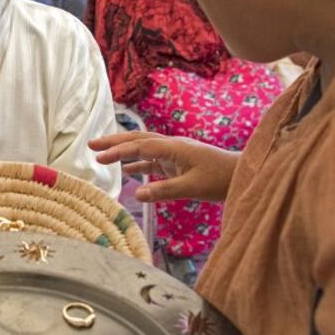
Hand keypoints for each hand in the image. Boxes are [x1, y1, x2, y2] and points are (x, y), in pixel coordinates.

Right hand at [89, 131, 239, 202]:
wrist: (243, 174)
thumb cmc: (220, 179)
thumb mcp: (192, 187)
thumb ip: (164, 191)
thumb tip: (137, 194)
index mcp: (174, 147)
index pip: (140, 146)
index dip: (118, 151)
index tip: (98, 156)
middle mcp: (172, 146)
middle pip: (138, 139)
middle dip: (114, 142)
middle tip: (91, 145)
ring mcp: (175, 153)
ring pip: (144, 148)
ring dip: (124, 150)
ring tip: (103, 154)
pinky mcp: (179, 163)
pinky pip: (153, 161)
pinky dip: (138, 164)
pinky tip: (128, 172)